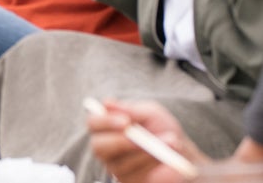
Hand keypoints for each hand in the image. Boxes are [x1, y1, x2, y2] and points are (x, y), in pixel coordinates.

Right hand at [86, 99, 202, 182]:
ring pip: (122, 164)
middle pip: (99, 147)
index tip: (125, 121)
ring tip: (172, 141)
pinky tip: (169, 160)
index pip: (93, 124)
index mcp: (107, 128)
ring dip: (147, 153)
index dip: (104, 122)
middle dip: (120, 142)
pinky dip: (155, 166)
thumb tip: (107, 103)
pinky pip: (137, 177)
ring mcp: (118, 170)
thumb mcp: (151, 114)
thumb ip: (131, 110)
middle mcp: (107, 150)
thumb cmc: (164, 131)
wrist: (186, 157)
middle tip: (141, 139)